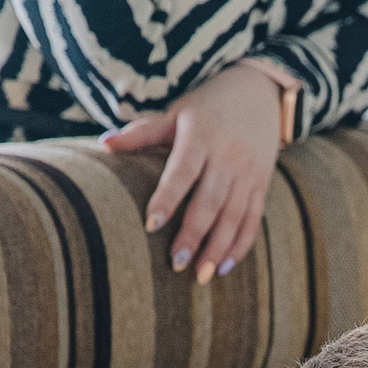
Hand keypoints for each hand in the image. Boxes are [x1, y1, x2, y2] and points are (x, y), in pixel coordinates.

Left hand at [103, 62, 283, 283]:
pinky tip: (224, 266)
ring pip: (234, 216)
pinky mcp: (262, 183)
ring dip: (217, 247)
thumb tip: (104, 143)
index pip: (182, 171)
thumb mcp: (176, 113)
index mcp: (200, 136)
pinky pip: (254, 219)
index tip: (151, 225)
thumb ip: (143, 132)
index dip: (167, 198)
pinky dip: (241, 245)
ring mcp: (248, 171)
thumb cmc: (207, 107)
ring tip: (200, 275)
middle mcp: (227, 156)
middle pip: (210, 200)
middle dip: (194, 234)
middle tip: (177, 263)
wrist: (258, 92)